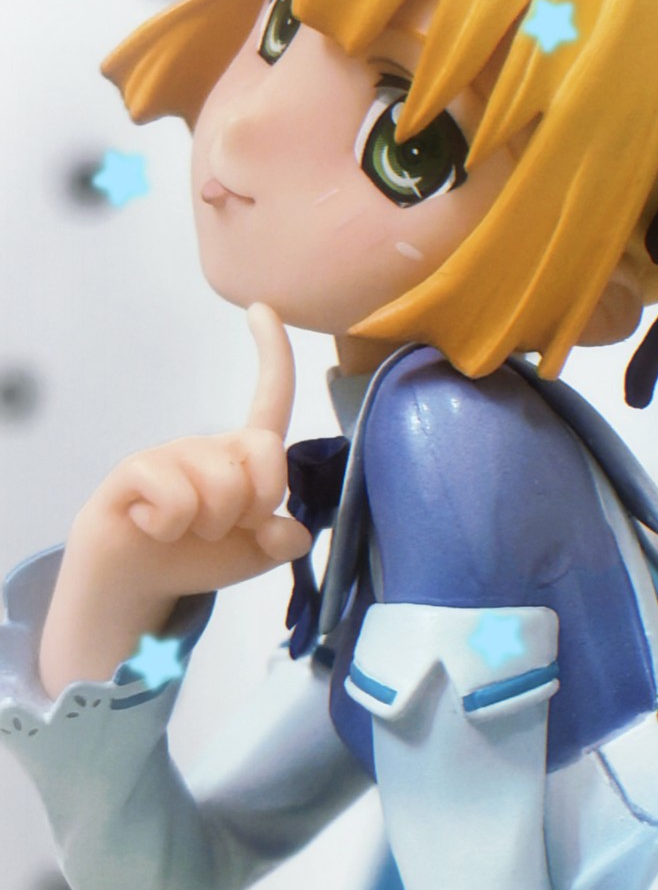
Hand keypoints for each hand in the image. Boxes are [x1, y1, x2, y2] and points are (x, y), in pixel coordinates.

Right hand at [39, 306, 310, 694]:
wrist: (138, 580)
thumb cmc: (199, 555)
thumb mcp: (256, 555)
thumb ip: (283, 542)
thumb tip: (289, 531)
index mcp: (246, 455)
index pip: (270, 397)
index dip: (273, 353)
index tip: (263, 309)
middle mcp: (212, 444)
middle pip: (266, 455)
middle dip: (258, 504)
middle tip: (225, 528)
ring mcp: (173, 453)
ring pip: (224, 487)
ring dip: (213, 525)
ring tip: (186, 530)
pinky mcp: (136, 469)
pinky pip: (175, 498)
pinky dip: (170, 527)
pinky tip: (153, 528)